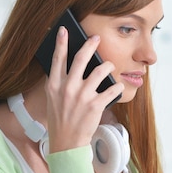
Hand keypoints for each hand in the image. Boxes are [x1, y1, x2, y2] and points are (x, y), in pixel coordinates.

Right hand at [45, 26, 123, 153]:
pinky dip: (117, 87)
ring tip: (110, 67)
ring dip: (108, 66)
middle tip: (97, 38)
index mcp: (54, 85)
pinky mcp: (96, 105)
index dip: (61, 43)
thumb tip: (71, 67)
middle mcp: (68, 88)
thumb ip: (60, 83)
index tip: (64, 30)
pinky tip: (118, 87)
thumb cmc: (61, 119)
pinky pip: (112, 89)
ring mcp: (82, 96)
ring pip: (101, 71)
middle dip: (90, 46)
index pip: (57, 59)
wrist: (66, 142)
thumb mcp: (53, 99)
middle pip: (81, 59)